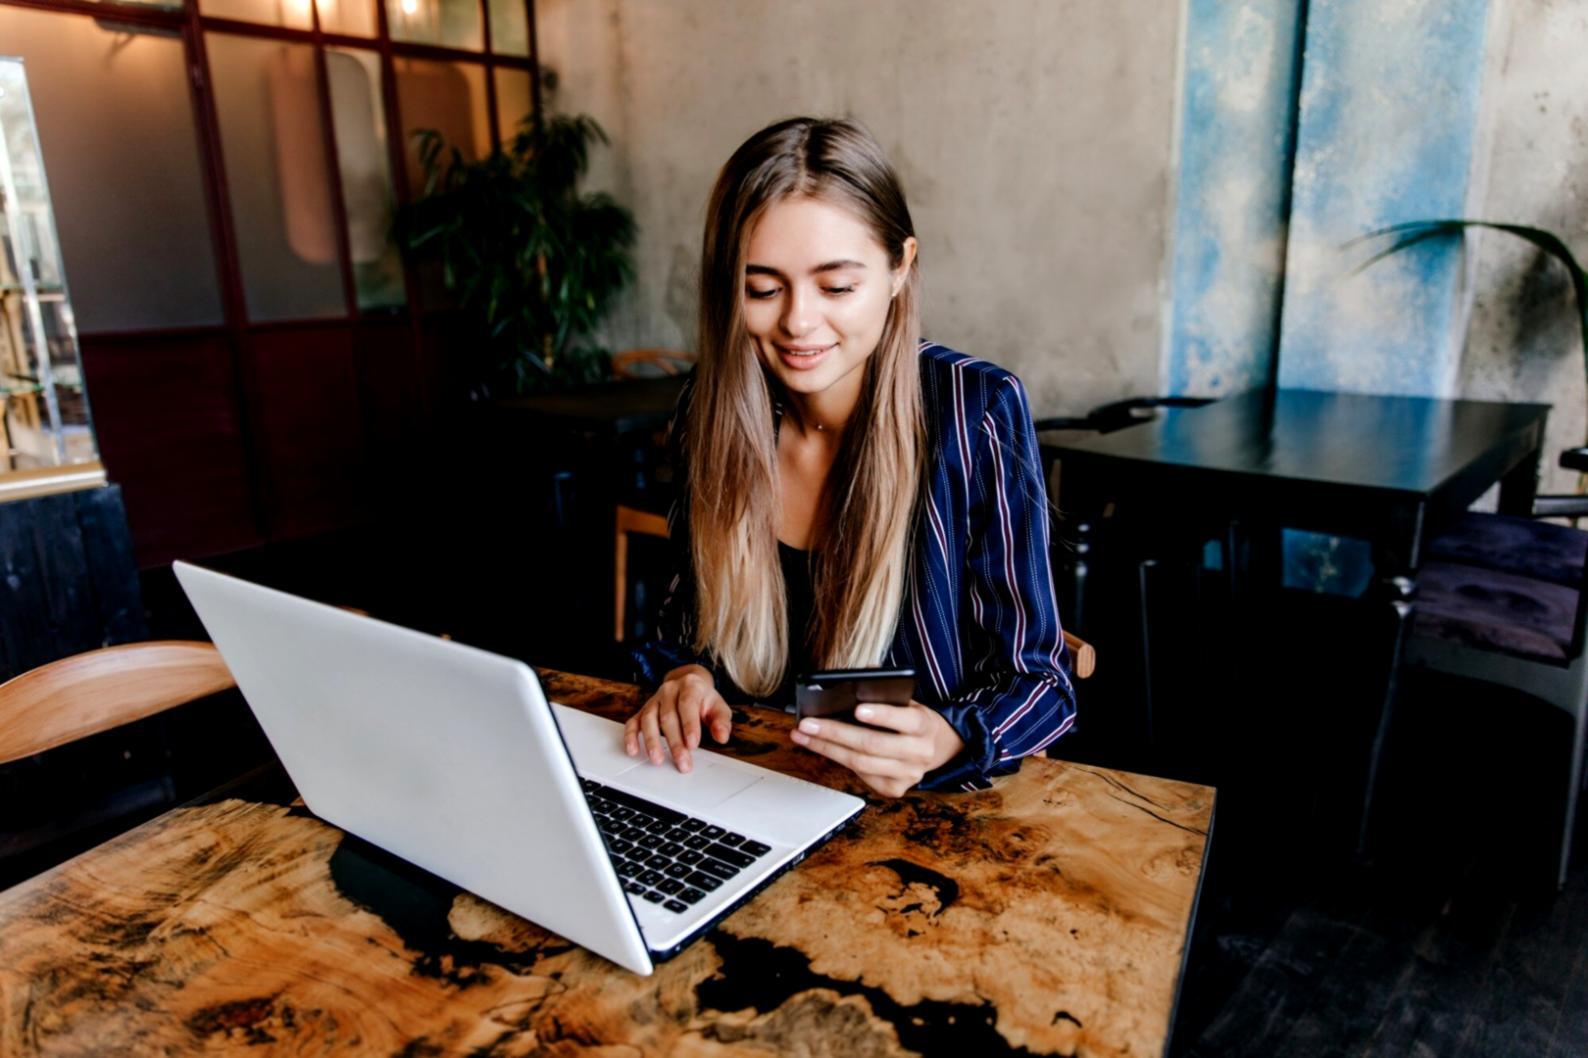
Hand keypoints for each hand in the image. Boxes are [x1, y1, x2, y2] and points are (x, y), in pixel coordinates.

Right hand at [624, 664, 730, 772]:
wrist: (689, 685)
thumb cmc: (704, 701)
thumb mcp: (719, 708)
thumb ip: (721, 722)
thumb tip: (722, 736)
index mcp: (690, 686)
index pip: (687, 704)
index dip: (689, 725)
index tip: (693, 744)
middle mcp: (669, 690)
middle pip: (668, 716)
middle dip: (675, 742)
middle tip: (682, 762)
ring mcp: (654, 700)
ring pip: (649, 719)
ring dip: (652, 741)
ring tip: (657, 759)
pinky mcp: (643, 710)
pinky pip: (633, 722)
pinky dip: (631, 736)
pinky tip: (633, 749)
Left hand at [790, 700, 964, 796]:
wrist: (931, 746)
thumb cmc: (908, 718)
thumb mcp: (904, 700)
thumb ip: (883, 688)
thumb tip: (853, 679)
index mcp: (924, 725)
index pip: (906, 720)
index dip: (882, 715)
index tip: (858, 709)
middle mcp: (920, 752)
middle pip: (873, 744)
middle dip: (836, 732)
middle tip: (809, 723)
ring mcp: (909, 774)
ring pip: (861, 763)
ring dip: (827, 748)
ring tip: (804, 735)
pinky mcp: (895, 788)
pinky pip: (860, 775)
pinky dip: (837, 759)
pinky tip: (821, 747)